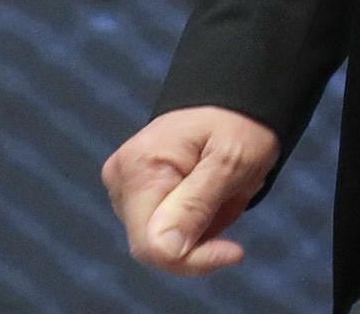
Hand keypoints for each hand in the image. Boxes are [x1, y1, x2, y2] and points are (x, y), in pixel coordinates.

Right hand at [102, 104, 281, 276]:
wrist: (233, 100)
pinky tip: (212, 195)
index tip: (235, 252)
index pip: (151, 245)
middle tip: (233, 200)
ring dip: (201, 229)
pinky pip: (166, 228)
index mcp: (139, 168)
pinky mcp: (136, 193)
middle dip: (200, 238)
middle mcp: (121, 180)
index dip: (193, 260)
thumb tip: (165, 252)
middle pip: (154, 247)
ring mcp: (125, 188)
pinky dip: (196, 221)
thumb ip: (196, 206)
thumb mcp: (232, 161)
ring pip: (162, 241)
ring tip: (225, 191)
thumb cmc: (238, 123)